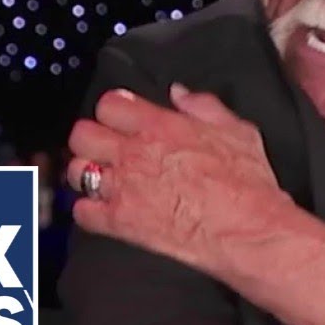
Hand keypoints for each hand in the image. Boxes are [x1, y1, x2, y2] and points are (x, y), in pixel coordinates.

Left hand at [65, 84, 290, 270]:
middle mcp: (134, 153)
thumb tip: (180, 93)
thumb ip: (204, 106)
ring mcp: (123, 188)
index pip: (110, 104)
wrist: (246, 230)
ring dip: (87, 174)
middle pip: (82, 134)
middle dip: (91, 139)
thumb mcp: (238, 131)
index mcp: (160, 126)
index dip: (114, 110)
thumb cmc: (248, 185)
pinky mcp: (120, 221)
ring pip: (76, 171)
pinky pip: (82, 212)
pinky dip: (89, 211)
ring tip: (104, 180)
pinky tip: (104, 211)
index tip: (121, 119)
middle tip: (105, 148)